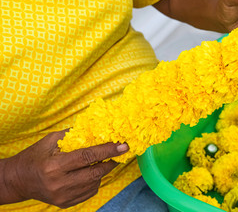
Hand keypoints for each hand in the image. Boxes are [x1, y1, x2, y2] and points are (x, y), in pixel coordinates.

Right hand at [0, 129, 128, 207]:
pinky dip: (95, 181)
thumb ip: (74, 134)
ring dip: (103, 171)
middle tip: (120, 152)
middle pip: (95, 173)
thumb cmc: (36, 156)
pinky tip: (91, 173)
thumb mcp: (51, 140)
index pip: (88, 157)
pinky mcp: (65, 203)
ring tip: (104, 161)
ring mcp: (63, 196)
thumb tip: (97, 129)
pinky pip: (89, 192)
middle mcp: (59, 184)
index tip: (123, 145)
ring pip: (95, 183)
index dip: (108, 150)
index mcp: (55, 166)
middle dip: (111, 161)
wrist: (19, 180)